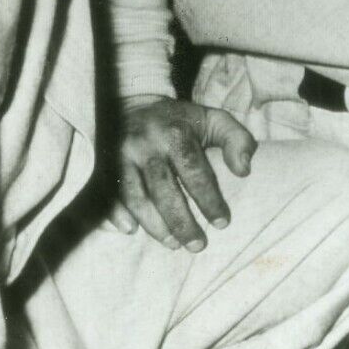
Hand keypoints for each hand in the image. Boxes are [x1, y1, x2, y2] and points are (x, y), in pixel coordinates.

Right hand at [109, 95, 256, 250]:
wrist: (134, 103)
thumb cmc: (180, 120)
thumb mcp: (213, 119)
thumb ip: (236, 139)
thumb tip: (244, 170)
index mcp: (175, 133)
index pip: (194, 171)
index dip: (209, 199)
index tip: (223, 222)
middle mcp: (146, 145)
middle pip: (163, 189)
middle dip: (181, 221)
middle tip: (198, 245)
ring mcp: (121, 156)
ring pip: (135, 196)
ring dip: (154, 225)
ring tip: (173, 244)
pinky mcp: (104, 165)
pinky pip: (108, 193)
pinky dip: (116, 213)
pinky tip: (131, 230)